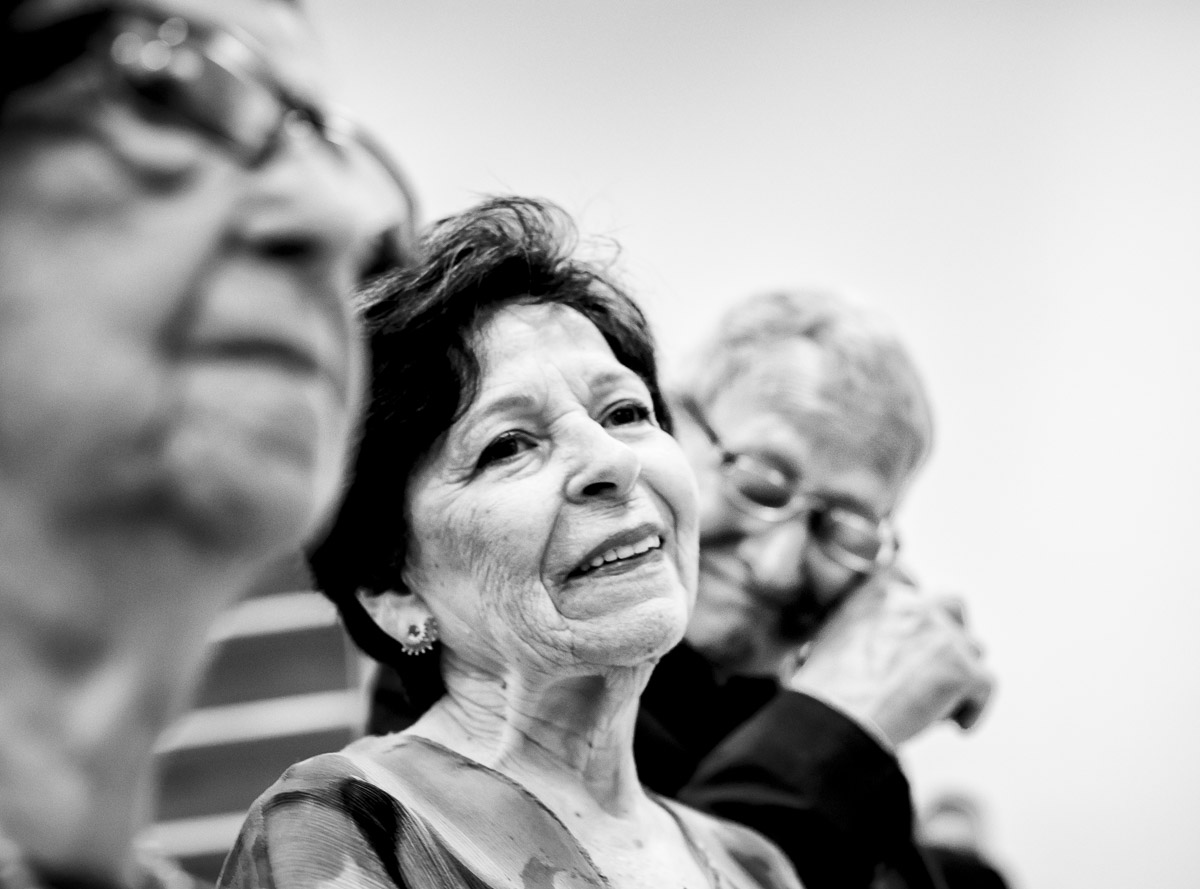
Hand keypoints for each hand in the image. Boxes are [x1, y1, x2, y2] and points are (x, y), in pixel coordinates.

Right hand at [782, 570, 993, 747]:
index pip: (906, 577)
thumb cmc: (825, 693)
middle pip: (952, 606)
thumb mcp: (827, 641)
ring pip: (973, 648)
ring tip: (940, 703)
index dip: (914, 604)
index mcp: (876, 593)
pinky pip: (985, 686)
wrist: (836, 720)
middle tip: (937, 664)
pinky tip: (957, 725)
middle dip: (950, 632)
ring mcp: (942, 634)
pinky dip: (974, 707)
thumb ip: (858, 631)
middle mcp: (913, 605)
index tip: (914, 627)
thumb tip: (874, 654)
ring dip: (960, 672)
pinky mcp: (962, 669)